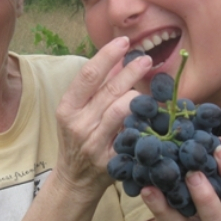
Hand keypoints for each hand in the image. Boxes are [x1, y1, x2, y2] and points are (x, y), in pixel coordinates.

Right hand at [53, 37, 151, 200]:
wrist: (75, 179)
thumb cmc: (78, 138)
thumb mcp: (77, 112)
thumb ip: (95, 89)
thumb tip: (120, 59)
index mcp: (67, 108)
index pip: (88, 75)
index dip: (107, 55)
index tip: (123, 41)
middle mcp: (78, 125)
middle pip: (109, 90)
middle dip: (131, 71)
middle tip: (146, 59)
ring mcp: (94, 144)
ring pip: (121, 110)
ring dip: (138, 96)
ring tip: (150, 88)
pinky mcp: (110, 160)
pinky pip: (131, 135)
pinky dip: (143, 122)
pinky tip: (153, 113)